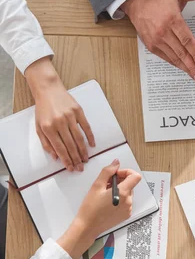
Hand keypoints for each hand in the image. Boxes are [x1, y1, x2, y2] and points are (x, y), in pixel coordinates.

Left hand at [25, 57, 94, 171]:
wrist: (48, 90)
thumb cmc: (43, 109)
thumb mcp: (38, 127)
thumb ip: (46, 143)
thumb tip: (56, 157)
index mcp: (48, 128)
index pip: (59, 149)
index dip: (66, 160)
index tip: (71, 168)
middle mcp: (59, 123)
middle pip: (70, 146)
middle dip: (76, 159)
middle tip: (80, 168)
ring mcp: (70, 117)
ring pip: (79, 138)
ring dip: (83, 151)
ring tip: (86, 159)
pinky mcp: (78, 111)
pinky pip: (86, 127)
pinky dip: (90, 137)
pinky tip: (92, 145)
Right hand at [57, 159, 140, 258]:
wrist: (88, 227)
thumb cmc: (90, 208)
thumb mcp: (96, 186)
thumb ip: (108, 172)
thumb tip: (116, 163)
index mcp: (123, 193)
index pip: (135, 176)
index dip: (126, 172)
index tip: (116, 174)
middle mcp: (129, 202)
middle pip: (130, 185)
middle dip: (120, 181)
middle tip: (105, 184)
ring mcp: (128, 209)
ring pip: (128, 193)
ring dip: (119, 190)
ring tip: (105, 194)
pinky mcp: (126, 215)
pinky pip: (126, 202)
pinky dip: (120, 199)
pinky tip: (107, 202)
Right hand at [122, 0, 194, 82]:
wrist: (138, 5)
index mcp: (172, 19)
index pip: (186, 39)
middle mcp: (163, 32)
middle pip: (181, 52)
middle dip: (192, 66)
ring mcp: (156, 40)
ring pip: (174, 58)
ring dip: (186, 68)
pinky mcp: (152, 46)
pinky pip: (167, 58)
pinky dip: (177, 65)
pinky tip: (185, 70)